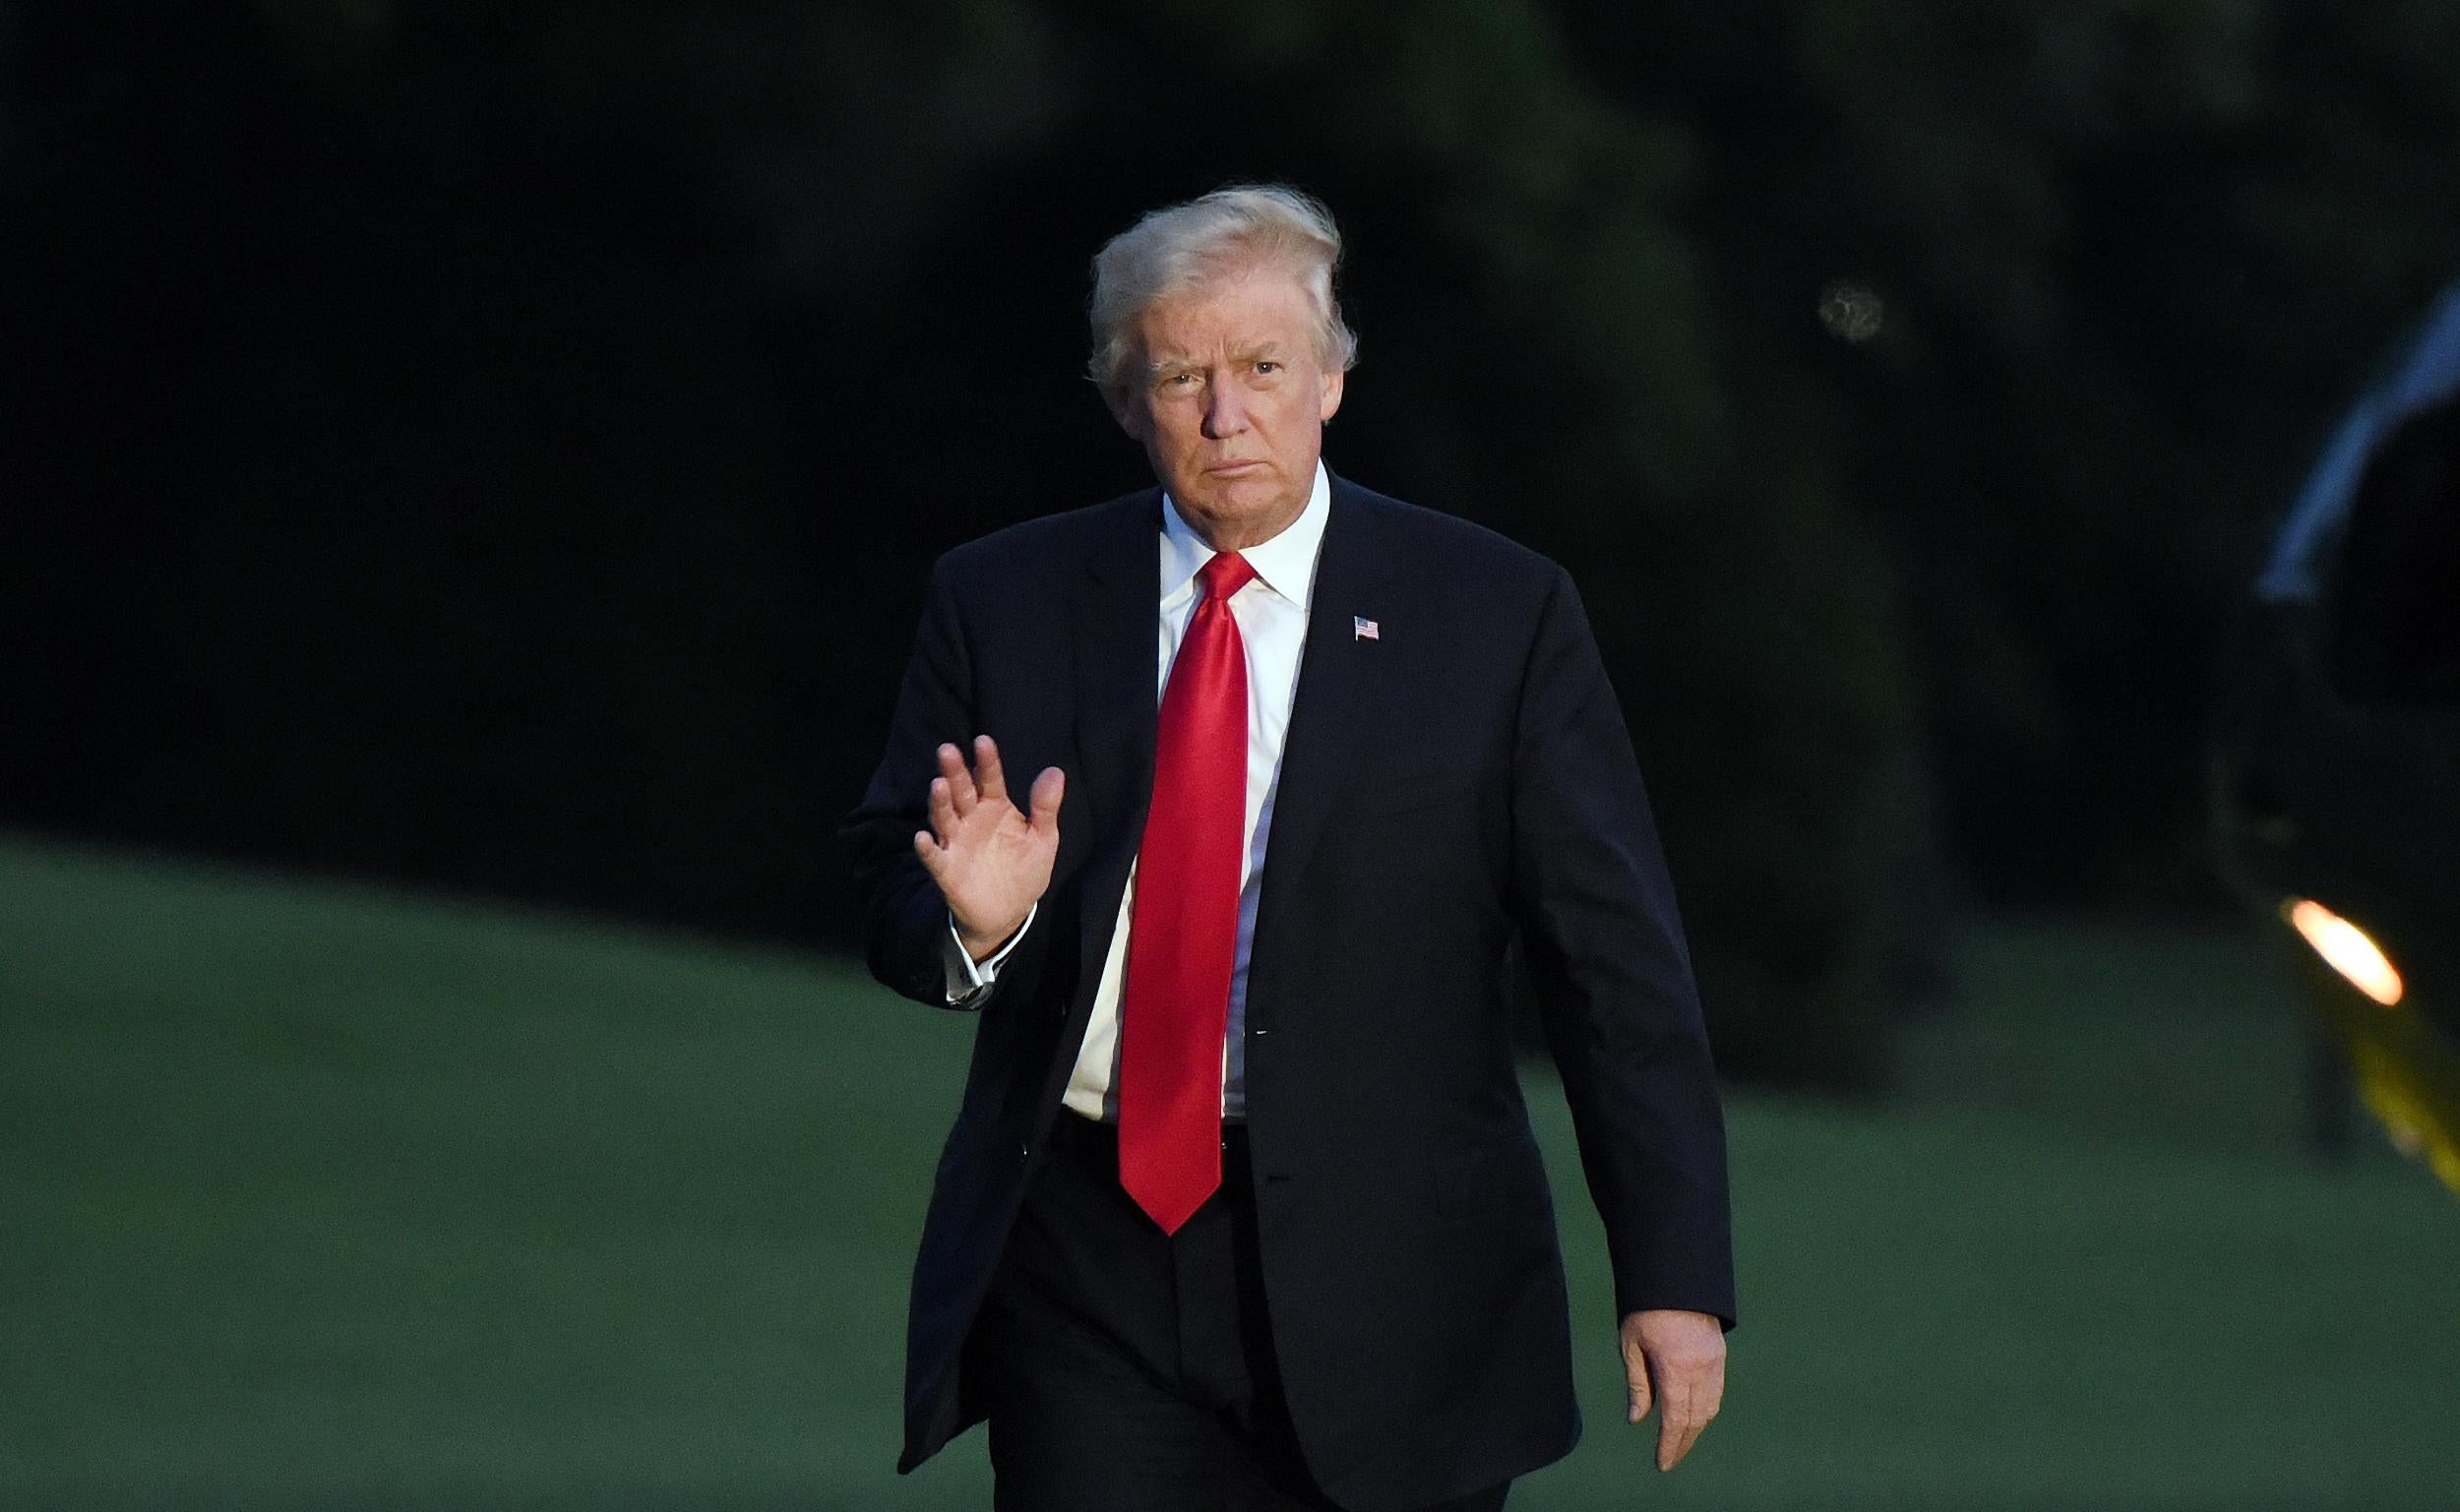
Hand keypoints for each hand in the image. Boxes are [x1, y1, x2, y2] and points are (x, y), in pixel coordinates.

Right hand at [911, 735, 1063, 959]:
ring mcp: (957, 843)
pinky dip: (927, 849)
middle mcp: (971, 819)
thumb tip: (1055, 771)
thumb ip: (1045, 807)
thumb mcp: (1042, 838)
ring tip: (938, 785)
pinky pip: (934, 857)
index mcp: (995, 807)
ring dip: (939, 802)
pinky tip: (922, 838)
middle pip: (961, 791)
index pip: (990, 779)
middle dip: (955, 772)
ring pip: (944, 818)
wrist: (1010, 911)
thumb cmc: (1024, 869)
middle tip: (948, 750)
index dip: (987, 761)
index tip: (983, 741)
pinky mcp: (947, 870)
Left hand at [1621, 1308, 1724, 1471]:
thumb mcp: (1631, 1345)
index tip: (1662, 1464)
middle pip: (1695, 1419)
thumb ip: (1637, 1384)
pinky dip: (1706, 1410)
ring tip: (1679, 1443)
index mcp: (1675, 1368)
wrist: (1677, 1278)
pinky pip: (1716, 1392)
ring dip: (1695, 1430)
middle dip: (1682, 1443)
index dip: (1669, 1446)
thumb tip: (1637, 1420)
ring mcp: (1715, 1363)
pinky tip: (1694, 1417)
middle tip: (1669, 1460)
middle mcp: (1700, 1370)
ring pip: (1710, 1408)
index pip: (1675, 1419)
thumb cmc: (1646, 1310)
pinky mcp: (1720, 1355)